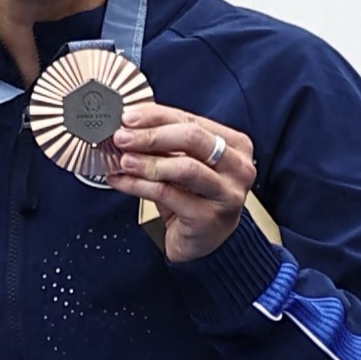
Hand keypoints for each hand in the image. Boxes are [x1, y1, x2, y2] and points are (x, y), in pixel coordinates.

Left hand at [110, 104, 258, 264]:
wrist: (202, 243)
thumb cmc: (193, 199)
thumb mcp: (182, 164)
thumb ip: (164, 143)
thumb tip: (129, 126)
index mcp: (235, 145)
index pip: (192, 120)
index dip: (157, 116)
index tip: (128, 117)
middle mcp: (238, 167)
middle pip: (193, 138)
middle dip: (152, 135)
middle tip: (122, 137)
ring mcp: (227, 194)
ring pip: (184, 167)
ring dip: (148, 162)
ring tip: (123, 160)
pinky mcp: (209, 218)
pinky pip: (169, 195)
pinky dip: (139, 185)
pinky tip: (122, 181)